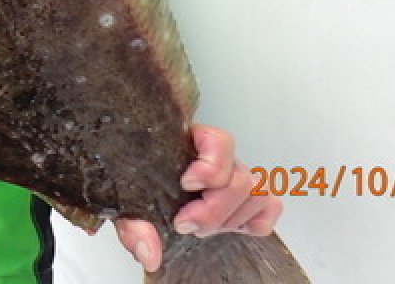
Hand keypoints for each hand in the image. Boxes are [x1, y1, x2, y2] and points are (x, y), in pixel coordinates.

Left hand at [114, 123, 281, 272]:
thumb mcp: (125, 202)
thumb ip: (133, 224)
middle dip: (215, 209)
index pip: (220, 141)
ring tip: (201, 227)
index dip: (211, 165)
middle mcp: (215, 158)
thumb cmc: (135, 185)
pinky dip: (254, 222)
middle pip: (242, 177)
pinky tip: (228, 227)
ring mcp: (232, 177)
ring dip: (231, 218)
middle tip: (186, 223)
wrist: (139, 195)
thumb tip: (149, 252)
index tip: (187, 185)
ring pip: (258, 192)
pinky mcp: (244, 199)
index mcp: (187, 143)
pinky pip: (269, 207)